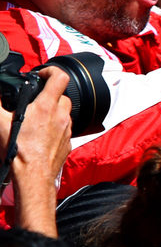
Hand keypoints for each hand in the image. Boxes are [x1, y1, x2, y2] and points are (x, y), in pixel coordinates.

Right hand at [1, 68, 72, 234]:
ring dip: (54, 111)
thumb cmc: (19, 151)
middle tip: (36, 100)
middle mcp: (61, 116)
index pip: (60, 77)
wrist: (33, 176)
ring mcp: (67, 129)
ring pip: (65, 112)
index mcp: (47, 107)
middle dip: (50, 95)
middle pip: (63, 95)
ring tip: (37, 118)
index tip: (41, 75)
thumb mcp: (1, 124)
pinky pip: (65, 129)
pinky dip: (56, 127)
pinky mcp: (68, 142)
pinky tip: (42, 134)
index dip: (51, 71)